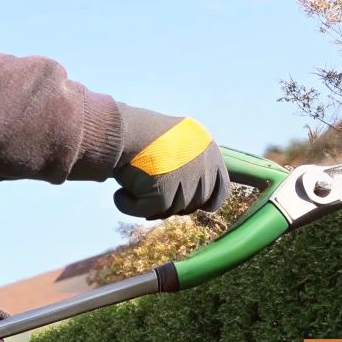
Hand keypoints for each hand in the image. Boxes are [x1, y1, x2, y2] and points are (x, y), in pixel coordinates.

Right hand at [112, 105, 229, 219]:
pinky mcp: (165, 194)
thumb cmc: (140, 133)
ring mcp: (186, 180)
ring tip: (131, 184)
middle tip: (148, 193)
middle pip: (195, 203)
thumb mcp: (174, 142)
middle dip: (174, 204)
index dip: (206, 201)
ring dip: (150, 203)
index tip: (190, 205)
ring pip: (172, 209)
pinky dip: (130, 206)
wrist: (120, 129)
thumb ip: (188, 165)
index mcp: (208, 149)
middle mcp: (202, 164)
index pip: (221, 187)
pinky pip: (148, 212)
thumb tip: (191, 201)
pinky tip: (120, 193)